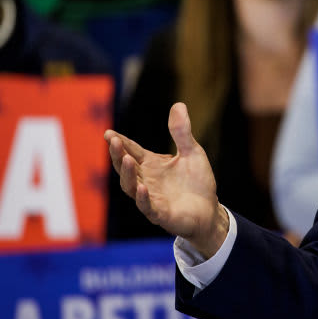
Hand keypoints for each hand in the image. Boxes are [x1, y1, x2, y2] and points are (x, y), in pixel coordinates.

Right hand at [105, 102, 228, 258]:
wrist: (209, 210)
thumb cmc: (197, 182)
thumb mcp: (192, 152)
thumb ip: (182, 132)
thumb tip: (178, 104)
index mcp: (151, 165)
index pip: (132, 150)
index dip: (120, 142)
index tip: (108, 133)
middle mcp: (146, 180)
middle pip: (126, 166)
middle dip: (118, 154)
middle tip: (113, 141)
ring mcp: (151, 198)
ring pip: (131, 186)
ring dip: (127, 174)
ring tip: (126, 159)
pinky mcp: (161, 214)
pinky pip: (147, 207)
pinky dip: (143, 198)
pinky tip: (141, 187)